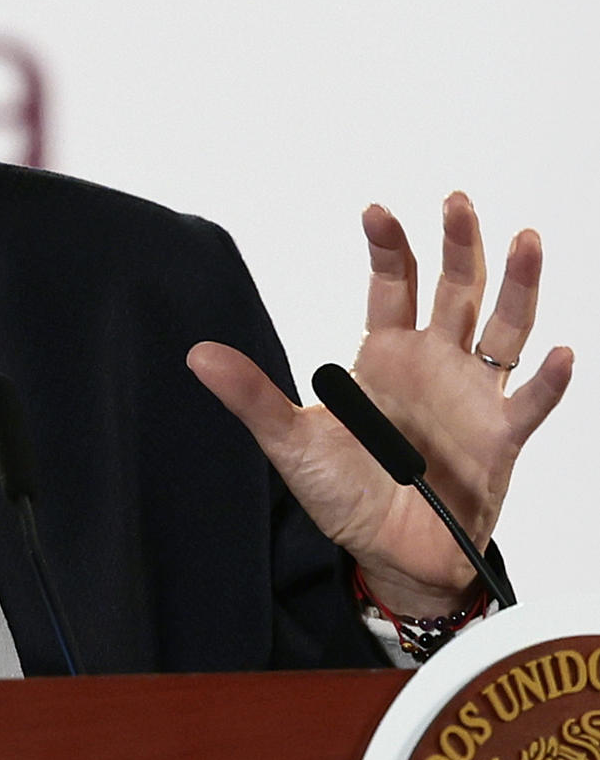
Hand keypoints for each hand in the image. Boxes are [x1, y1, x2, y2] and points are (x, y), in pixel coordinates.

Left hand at [187, 192, 572, 616]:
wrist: (389, 557)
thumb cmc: (346, 495)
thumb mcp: (291, 444)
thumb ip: (253, 397)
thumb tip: (198, 356)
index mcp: (386, 355)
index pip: (393, 284)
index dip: (388, 247)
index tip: (376, 211)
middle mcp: (436, 364)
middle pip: (456, 288)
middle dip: (457, 243)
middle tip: (456, 202)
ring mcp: (472, 397)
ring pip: (505, 327)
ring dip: (517, 284)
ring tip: (525, 239)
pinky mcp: (500, 439)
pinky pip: (530, 403)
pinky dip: (549, 381)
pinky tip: (561, 354)